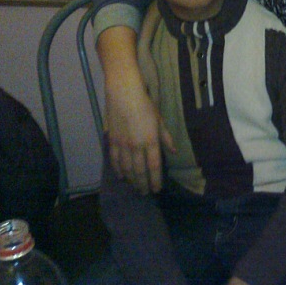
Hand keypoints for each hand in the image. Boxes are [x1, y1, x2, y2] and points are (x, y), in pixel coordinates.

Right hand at [97, 25, 174, 193]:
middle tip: (146, 193)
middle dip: (143, 184)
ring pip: (126, 168)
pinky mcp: (112, 140)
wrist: (123, 91)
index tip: (157, 189)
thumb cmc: (145, 103)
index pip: (154, 167)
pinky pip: (114, 160)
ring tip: (135, 187)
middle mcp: (136, 146)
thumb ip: (166, 137)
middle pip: (139, 171)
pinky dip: (118, 170)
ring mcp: (122, 144)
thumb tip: (174, 152)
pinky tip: (121, 176)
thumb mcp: (160, 119)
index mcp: (151, 141)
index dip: (155, 180)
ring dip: (131, 180)